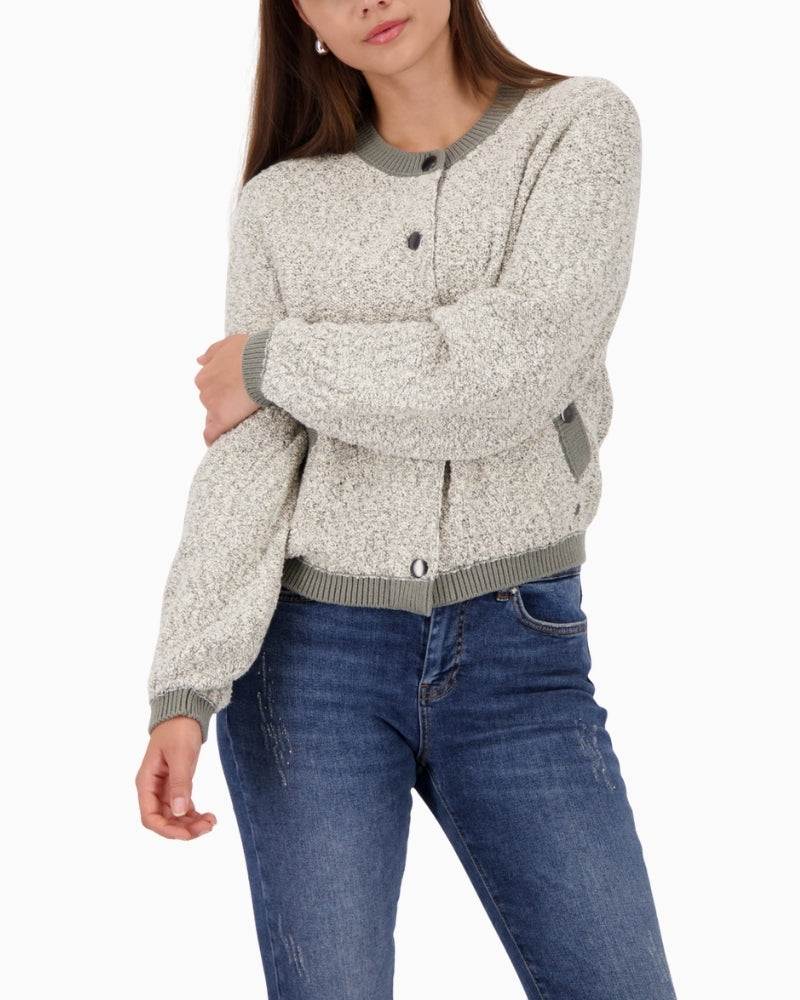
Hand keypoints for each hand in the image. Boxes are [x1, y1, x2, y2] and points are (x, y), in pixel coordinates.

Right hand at [135, 716, 216, 840]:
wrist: (184, 713)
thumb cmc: (178, 730)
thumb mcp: (181, 755)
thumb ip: (180, 783)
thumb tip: (180, 812)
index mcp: (146, 782)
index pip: (149, 817)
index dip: (167, 830)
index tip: (187, 834)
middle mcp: (153, 789)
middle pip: (164, 820)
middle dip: (183, 829)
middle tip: (208, 827)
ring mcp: (164, 788)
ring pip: (174, 816)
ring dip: (191, 824)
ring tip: (212, 822)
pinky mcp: (176, 785)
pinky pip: (183, 807)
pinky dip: (194, 814)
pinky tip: (208, 816)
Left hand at [195, 334, 258, 445]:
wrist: (262, 364)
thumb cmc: (249, 352)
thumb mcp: (229, 344)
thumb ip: (212, 353)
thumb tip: (199, 360)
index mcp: (204, 375)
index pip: (208, 390)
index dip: (221, 392)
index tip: (231, 394)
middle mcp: (204, 391)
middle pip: (211, 403)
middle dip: (223, 404)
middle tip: (240, 404)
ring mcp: (212, 405)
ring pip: (213, 417)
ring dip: (224, 418)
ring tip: (240, 418)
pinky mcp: (221, 419)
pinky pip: (211, 434)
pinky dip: (212, 439)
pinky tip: (215, 443)